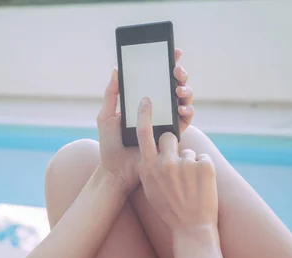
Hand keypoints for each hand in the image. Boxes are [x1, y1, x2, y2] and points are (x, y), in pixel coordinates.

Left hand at [97, 49, 193, 191]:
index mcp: (142, 101)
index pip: (157, 78)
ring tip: (179, 89)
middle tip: (176, 71)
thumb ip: (111, 94)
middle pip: (174, 86)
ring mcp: (165, 122)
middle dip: (179, 75)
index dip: (167, 64)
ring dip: (186, 91)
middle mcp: (156, 109)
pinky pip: (185, 121)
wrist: (115, 171)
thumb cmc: (109, 144)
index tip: (172, 51)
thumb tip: (117, 69)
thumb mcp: (105, 116)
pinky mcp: (172, 136)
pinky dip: (187, 112)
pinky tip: (181, 108)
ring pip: (183, 100)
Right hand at [135, 97, 216, 232]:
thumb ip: (149, 168)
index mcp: (148, 168)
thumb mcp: (150, 188)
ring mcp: (186, 164)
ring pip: (188, 151)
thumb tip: (152, 153)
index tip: (146, 100)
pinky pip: (202, 159)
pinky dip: (203, 170)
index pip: (143, 134)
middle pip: (169, 137)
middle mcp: (165, 163)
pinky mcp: (205, 166)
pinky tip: (201, 186)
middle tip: (178, 166)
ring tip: (190, 186)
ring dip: (190, 164)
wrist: (192, 228)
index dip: (144, 114)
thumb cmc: (169, 209)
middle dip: (174, 146)